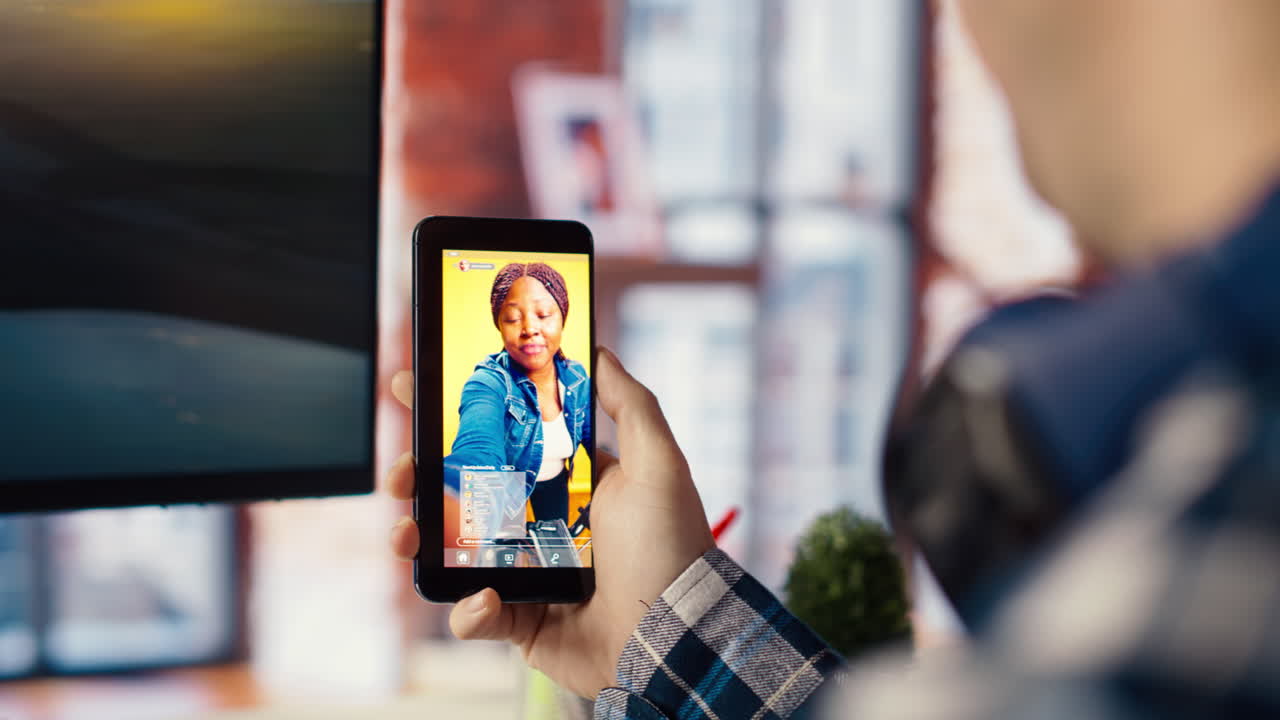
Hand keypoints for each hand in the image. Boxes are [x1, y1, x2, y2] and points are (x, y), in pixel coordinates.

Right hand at [387, 347, 714, 697]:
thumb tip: (598, 353)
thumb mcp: (658, 464)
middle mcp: (543, 522)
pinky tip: (483, 598)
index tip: (416, 392)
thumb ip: (631, 406)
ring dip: (419, 535)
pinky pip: (475, 612)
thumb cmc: (669, 547)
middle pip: (465, 489)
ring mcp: (528, 571)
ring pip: (454, 546)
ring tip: (407, 532)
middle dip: (420, 475)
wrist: (674, 638)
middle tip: (399, 469)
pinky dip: (469, 608)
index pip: (504, 439)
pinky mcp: (521, 619)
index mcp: (570, 481)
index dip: (459, 418)